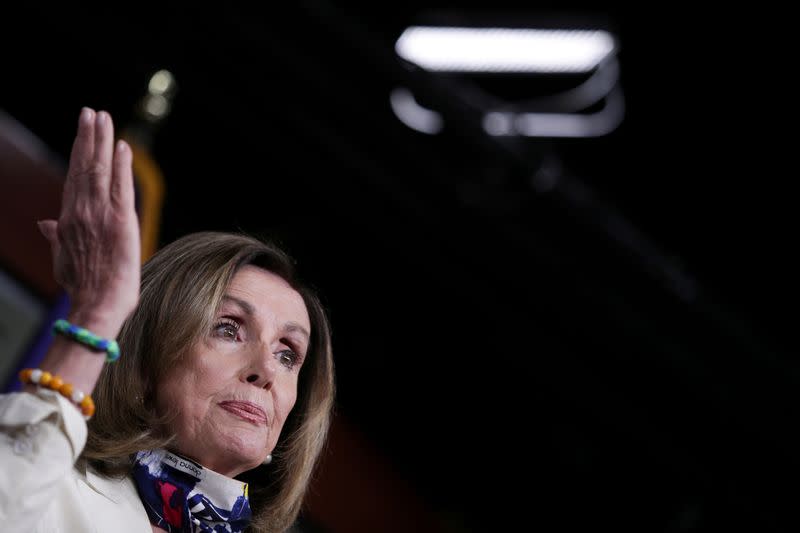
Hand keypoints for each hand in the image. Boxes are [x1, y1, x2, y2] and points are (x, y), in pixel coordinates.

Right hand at [38, 107, 140, 332]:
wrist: (97, 306)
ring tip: (103, 117)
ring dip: (101, 141)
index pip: (74, 179)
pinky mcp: (120, 222)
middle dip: (86, 137)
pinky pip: (120, 187)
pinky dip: (121, 165)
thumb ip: (56, 237)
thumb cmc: (84, 288)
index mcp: (68, 220)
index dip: (78, 154)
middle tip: (90, 112)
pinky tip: (122, 146)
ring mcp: (99, 215)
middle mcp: (81, 213)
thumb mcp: (63, 259)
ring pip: (99, 170)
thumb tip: (44, 223)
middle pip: (83, 167)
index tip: (82, 133)